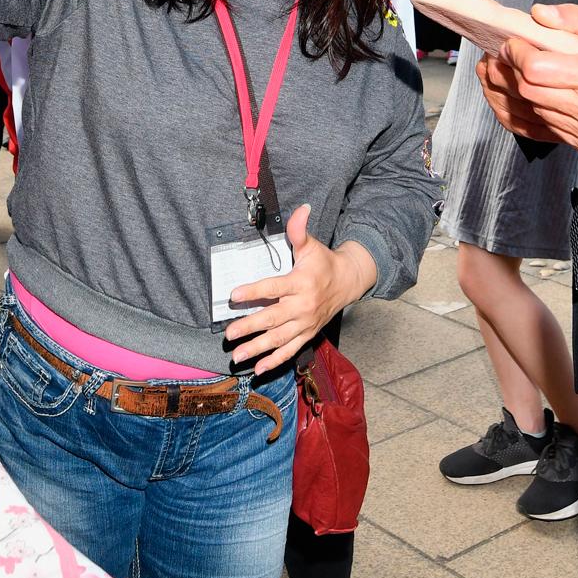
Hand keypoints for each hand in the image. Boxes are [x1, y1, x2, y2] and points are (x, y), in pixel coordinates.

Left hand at [223, 207, 376, 374]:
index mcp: (300, 283)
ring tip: (238, 355)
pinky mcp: (307, 334)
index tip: (233, 295)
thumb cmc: (323, 263)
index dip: (253, 291)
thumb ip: (299, 230)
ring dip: (257, 349)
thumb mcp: (311, 245)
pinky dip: (274, 361)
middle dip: (249, 327)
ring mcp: (305, 323)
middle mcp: (302, 306)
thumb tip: (300, 208)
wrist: (348, 283)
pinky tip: (258, 369)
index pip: (273, 287)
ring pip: (279, 339)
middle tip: (229, 333)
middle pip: (272, 318)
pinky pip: (290, 350)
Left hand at [474, 3, 577, 160]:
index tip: (509, 44)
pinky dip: (523, 116)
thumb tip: (538, 14)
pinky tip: (509, 100)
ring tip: (498, 74)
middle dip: (507, 73)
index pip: (538, 71)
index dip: (516, 55)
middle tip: (496, 58)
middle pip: (530, 93)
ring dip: (511, 94)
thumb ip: (575, 17)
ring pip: (533, 114)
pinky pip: (543, 133)